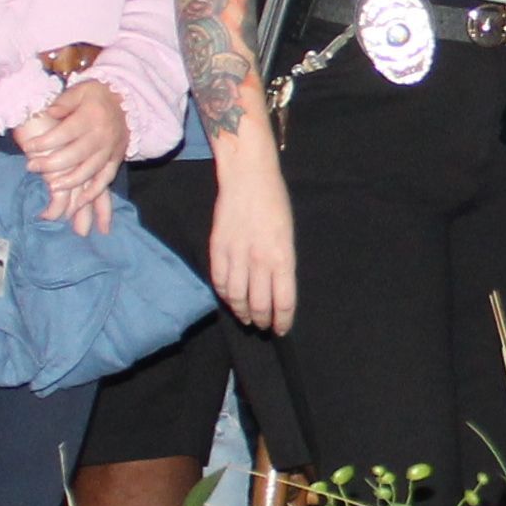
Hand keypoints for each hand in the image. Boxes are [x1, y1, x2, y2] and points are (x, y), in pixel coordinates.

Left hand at [14, 78, 127, 233]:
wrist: (128, 100)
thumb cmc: (98, 95)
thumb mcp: (81, 90)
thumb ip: (64, 101)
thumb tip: (48, 111)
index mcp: (91, 116)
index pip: (65, 133)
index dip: (45, 142)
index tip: (28, 147)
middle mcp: (102, 135)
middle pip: (75, 155)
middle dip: (51, 164)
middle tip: (31, 167)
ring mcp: (110, 149)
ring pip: (90, 170)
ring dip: (70, 181)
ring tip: (52, 185)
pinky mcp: (116, 159)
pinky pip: (106, 179)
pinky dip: (93, 192)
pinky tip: (78, 203)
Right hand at [208, 168, 298, 335]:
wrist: (248, 177)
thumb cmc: (275, 203)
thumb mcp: (288, 236)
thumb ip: (283, 264)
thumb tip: (278, 291)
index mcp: (283, 257)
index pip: (284, 301)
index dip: (283, 320)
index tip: (282, 329)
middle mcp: (259, 260)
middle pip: (259, 305)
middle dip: (262, 321)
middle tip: (263, 326)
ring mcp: (236, 255)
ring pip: (236, 297)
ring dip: (242, 313)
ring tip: (246, 318)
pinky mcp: (218, 249)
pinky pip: (219, 282)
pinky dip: (225, 296)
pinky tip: (231, 300)